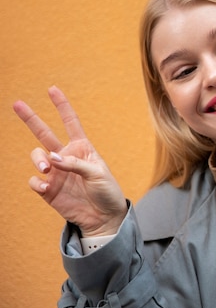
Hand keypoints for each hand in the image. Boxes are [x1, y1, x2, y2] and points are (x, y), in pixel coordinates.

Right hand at [13, 86, 126, 236]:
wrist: (104, 217)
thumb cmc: (107, 192)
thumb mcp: (99, 175)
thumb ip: (76, 164)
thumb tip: (52, 158)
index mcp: (83, 148)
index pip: (71, 123)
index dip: (62, 106)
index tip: (52, 89)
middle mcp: (66, 157)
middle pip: (44, 133)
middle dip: (31, 118)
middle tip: (16, 103)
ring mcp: (55, 173)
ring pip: (36, 156)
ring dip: (38, 159)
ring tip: (46, 169)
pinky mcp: (48, 189)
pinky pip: (35, 181)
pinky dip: (37, 182)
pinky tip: (46, 188)